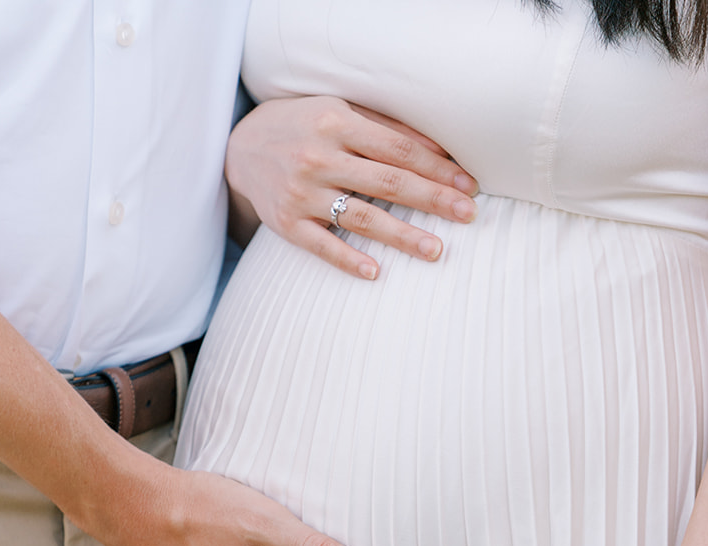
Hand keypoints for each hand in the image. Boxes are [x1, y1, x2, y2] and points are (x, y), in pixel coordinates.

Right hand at [225, 96, 477, 278]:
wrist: (239, 148)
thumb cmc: (303, 127)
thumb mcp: (339, 110)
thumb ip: (385, 128)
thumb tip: (439, 150)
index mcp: (336, 122)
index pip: (398, 149)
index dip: (436, 168)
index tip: (467, 185)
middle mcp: (319, 157)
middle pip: (388, 183)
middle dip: (432, 199)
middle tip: (468, 215)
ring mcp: (302, 193)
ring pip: (362, 218)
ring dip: (403, 236)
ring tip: (437, 250)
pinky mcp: (287, 223)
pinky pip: (322, 246)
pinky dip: (349, 260)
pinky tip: (377, 272)